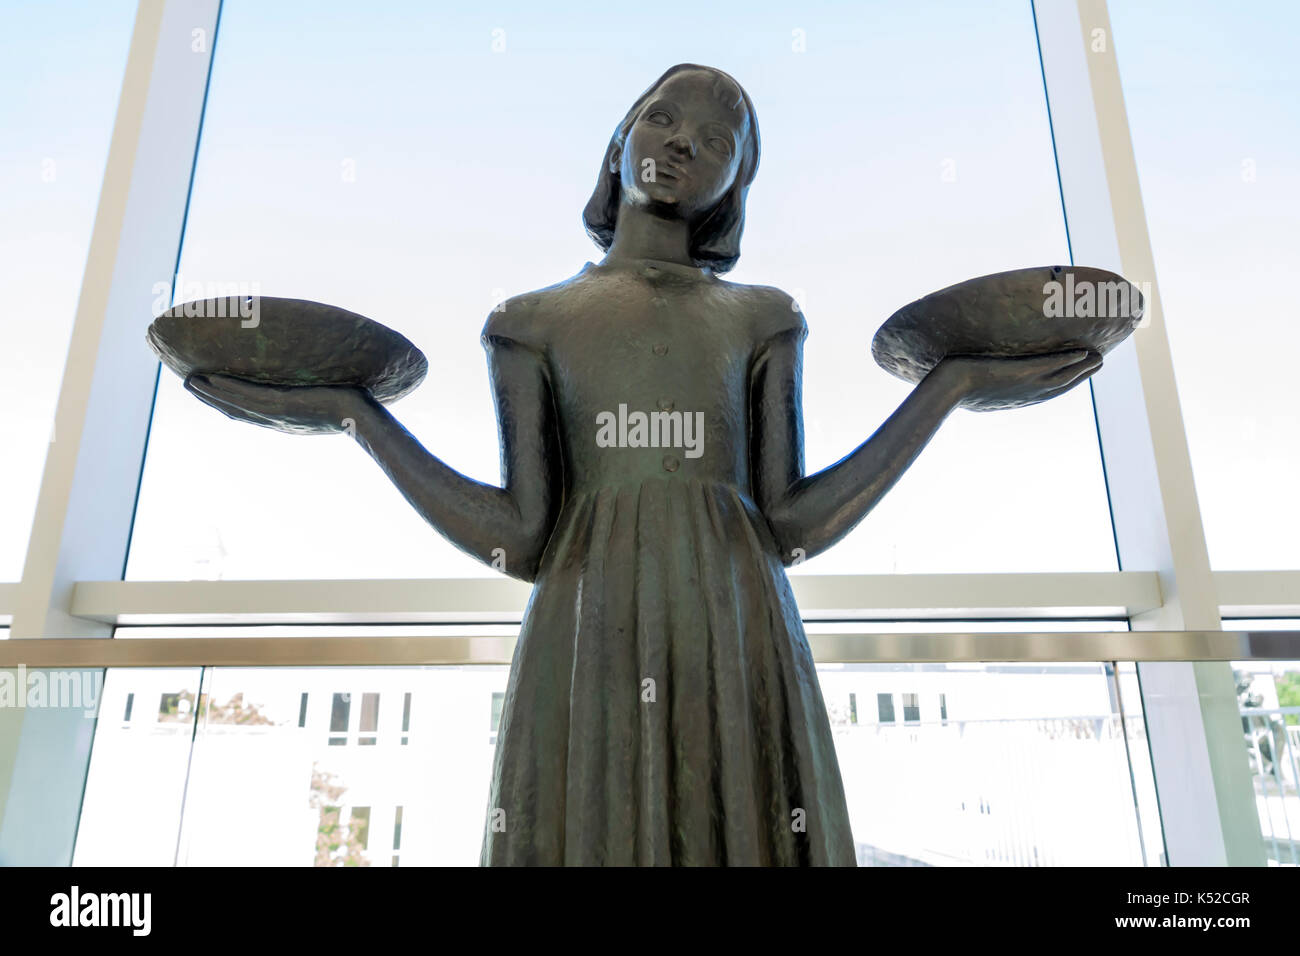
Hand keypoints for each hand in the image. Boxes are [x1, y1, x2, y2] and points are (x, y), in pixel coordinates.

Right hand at [184, 372, 370, 434]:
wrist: (363, 416)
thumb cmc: (354, 405)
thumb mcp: (328, 397)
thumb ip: (315, 389)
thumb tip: (317, 374)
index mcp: (284, 419)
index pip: (248, 411)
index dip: (226, 402)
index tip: (209, 391)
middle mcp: (276, 419)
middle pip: (234, 410)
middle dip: (210, 398)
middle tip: (187, 384)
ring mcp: (278, 413)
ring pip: (235, 404)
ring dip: (211, 393)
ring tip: (189, 381)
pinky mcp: (283, 405)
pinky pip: (249, 397)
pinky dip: (227, 389)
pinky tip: (211, 379)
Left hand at [932, 349, 1102, 409]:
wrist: (949, 387)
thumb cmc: (953, 387)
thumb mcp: (972, 389)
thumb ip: (981, 388)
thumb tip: (975, 383)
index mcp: (1017, 398)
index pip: (1046, 391)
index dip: (1064, 382)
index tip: (1077, 374)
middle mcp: (1026, 394)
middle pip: (1062, 385)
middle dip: (1081, 375)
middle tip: (1099, 363)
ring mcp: (1027, 384)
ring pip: (1064, 376)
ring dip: (1083, 367)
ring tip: (1100, 357)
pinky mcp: (1024, 372)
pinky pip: (1053, 365)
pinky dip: (1070, 359)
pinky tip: (1084, 351)